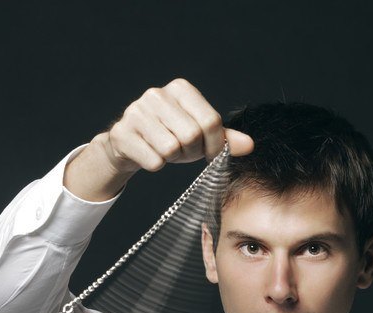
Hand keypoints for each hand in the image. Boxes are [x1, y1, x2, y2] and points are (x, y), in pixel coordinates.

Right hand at [65, 78, 253, 200]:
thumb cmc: (170, 137)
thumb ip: (225, 138)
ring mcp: (136, 112)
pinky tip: (149, 154)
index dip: (215, 145)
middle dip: (191, 152)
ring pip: (171, 149)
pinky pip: (154, 161)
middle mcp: (157, 94)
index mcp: (180, 88)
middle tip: (183, 152)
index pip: (211, 121)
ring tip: (165, 151)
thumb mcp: (200, 135)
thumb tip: (250, 145)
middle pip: (192, 135)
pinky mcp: (122, 133)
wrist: (129, 144)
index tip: (210, 154)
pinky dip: (156, 165)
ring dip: (173, 159)